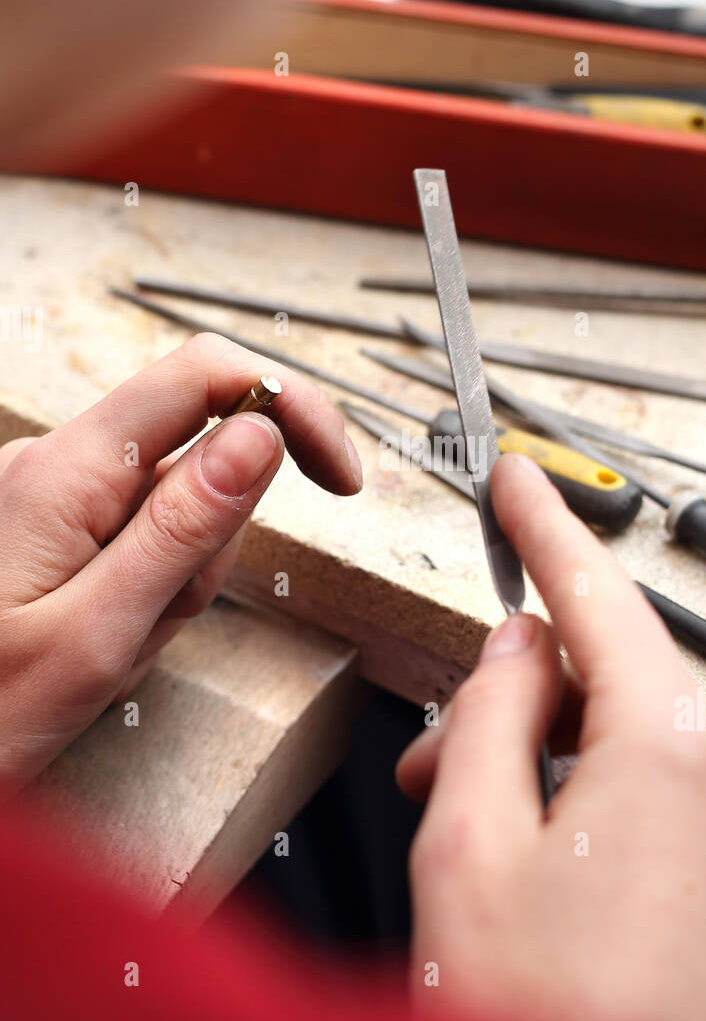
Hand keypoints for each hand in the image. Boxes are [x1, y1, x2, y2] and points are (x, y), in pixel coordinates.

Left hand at [0, 332, 361, 793]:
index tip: (338, 477)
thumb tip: (258, 433)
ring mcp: (52, 495)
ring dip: (178, 580)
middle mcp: (55, 463)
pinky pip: (138, 539)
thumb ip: (183, 531)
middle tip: (161, 623)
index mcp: (65, 472)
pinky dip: (149, 592)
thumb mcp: (99, 637)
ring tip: (120, 645)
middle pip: (198, 454)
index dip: (289, 408)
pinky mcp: (53, 527)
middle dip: (214, 541)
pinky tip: (106, 641)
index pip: (202, 376)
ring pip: (174, 507)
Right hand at [398, 452, 705, 1020]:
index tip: (523, 481)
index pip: (601, 601)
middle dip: (520, 706)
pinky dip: (600, 812)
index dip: (548, 530)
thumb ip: (489, 712)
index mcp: (670, 758)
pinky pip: (669, 810)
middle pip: (615, 685)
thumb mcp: (467, 836)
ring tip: (476, 832)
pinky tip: (541, 865)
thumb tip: (514, 646)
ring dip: (551, 767)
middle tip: (439, 753)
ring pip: (636, 751)